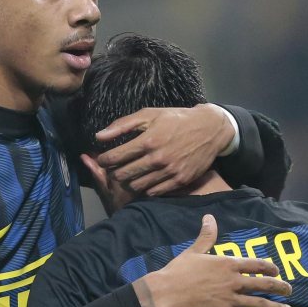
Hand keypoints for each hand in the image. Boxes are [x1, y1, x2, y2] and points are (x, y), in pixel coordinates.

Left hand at [95, 104, 233, 194]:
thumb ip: (122, 125)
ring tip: (129, 174)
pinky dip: (146, 188)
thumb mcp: (149, 115)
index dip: (104, 160)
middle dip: (114, 172)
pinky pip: (154, 192)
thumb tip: (98, 137)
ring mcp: (169, 171)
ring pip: (137, 186)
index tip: (102, 160)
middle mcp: (157, 158)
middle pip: (123, 175)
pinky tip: (145, 179)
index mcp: (148, 141)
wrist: (209, 129)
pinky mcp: (179, 180)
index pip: (115, 157)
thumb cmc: (175, 120)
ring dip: (129, 182)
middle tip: (114, 168)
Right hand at [133, 215, 292, 306]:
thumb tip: (209, 217)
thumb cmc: (178, 272)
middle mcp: (234, 282)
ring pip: (260, 304)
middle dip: (280, 288)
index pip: (256, 265)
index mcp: (228, 264)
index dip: (270, 268)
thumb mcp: (194, 251)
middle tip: (289, 291)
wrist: (167, 294)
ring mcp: (231, 300)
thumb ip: (206, 236)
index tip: (278, 272)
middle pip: (264, 285)